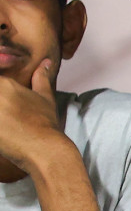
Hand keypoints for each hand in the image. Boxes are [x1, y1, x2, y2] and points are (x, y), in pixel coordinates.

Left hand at [0, 60, 70, 175]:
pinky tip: (1, 129)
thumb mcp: (45, 97)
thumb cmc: (44, 122)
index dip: (0, 91)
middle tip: (4, 113)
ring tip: (2, 120)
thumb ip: (42, 78)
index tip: (5, 103)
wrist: (42, 146)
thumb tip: (46, 63)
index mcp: (4, 83)